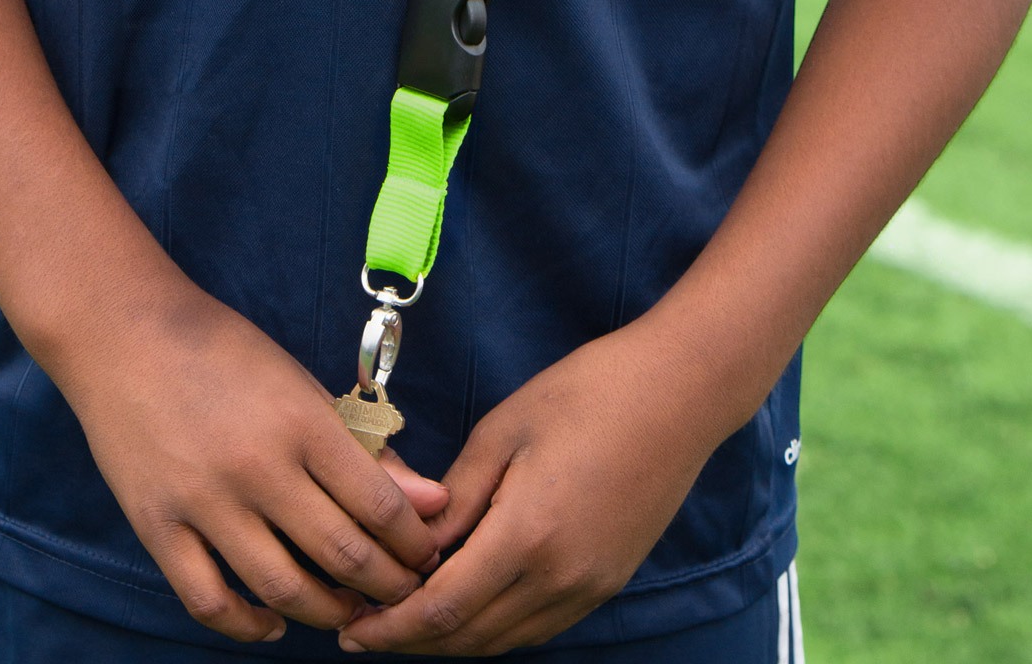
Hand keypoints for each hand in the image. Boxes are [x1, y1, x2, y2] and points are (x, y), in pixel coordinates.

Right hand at [53, 283, 449, 643]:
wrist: (125, 331)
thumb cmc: (222, 351)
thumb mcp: (301, 386)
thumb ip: (364, 448)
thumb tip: (432, 500)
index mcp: (302, 422)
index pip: (380, 505)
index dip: (414, 543)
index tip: (425, 554)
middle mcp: (257, 466)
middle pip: (342, 554)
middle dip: (388, 585)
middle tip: (403, 593)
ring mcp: (204, 500)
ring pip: (284, 588)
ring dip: (329, 612)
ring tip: (350, 611)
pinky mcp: (158, 525)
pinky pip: (209, 601)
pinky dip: (249, 626)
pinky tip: (274, 622)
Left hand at [336, 325, 716, 655]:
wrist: (679, 393)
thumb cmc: (588, 393)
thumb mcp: (505, 430)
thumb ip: (456, 496)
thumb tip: (415, 544)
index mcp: (527, 535)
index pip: (443, 609)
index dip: (391, 629)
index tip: (351, 632)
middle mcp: (560, 577)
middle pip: (470, 636)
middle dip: (411, 640)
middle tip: (364, 628)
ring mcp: (590, 585)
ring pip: (505, 639)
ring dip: (452, 638)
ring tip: (406, 619)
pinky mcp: (607, 580)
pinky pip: (539, 625)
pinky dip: (495, 626)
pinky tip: (468, 602)